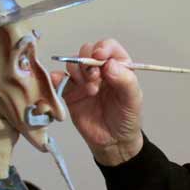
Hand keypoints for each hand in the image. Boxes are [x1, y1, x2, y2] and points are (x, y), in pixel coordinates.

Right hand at [52, 39, 143, 165]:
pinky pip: (58, 80)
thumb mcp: (133, 100)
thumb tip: (110, 64)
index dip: (102, 48)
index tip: (99, 57)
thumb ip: (125, 81)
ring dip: (78, 73)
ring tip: (90, 91)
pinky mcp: (70, 93)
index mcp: (118, 67)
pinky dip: (56, 78)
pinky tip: (60, 82)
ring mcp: (83, 81)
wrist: (113, 142)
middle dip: (88, 62)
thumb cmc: (126, 118)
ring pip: (73, 64)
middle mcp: (100, 70)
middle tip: (94, 79)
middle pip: (87, 51)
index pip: (108, 47)